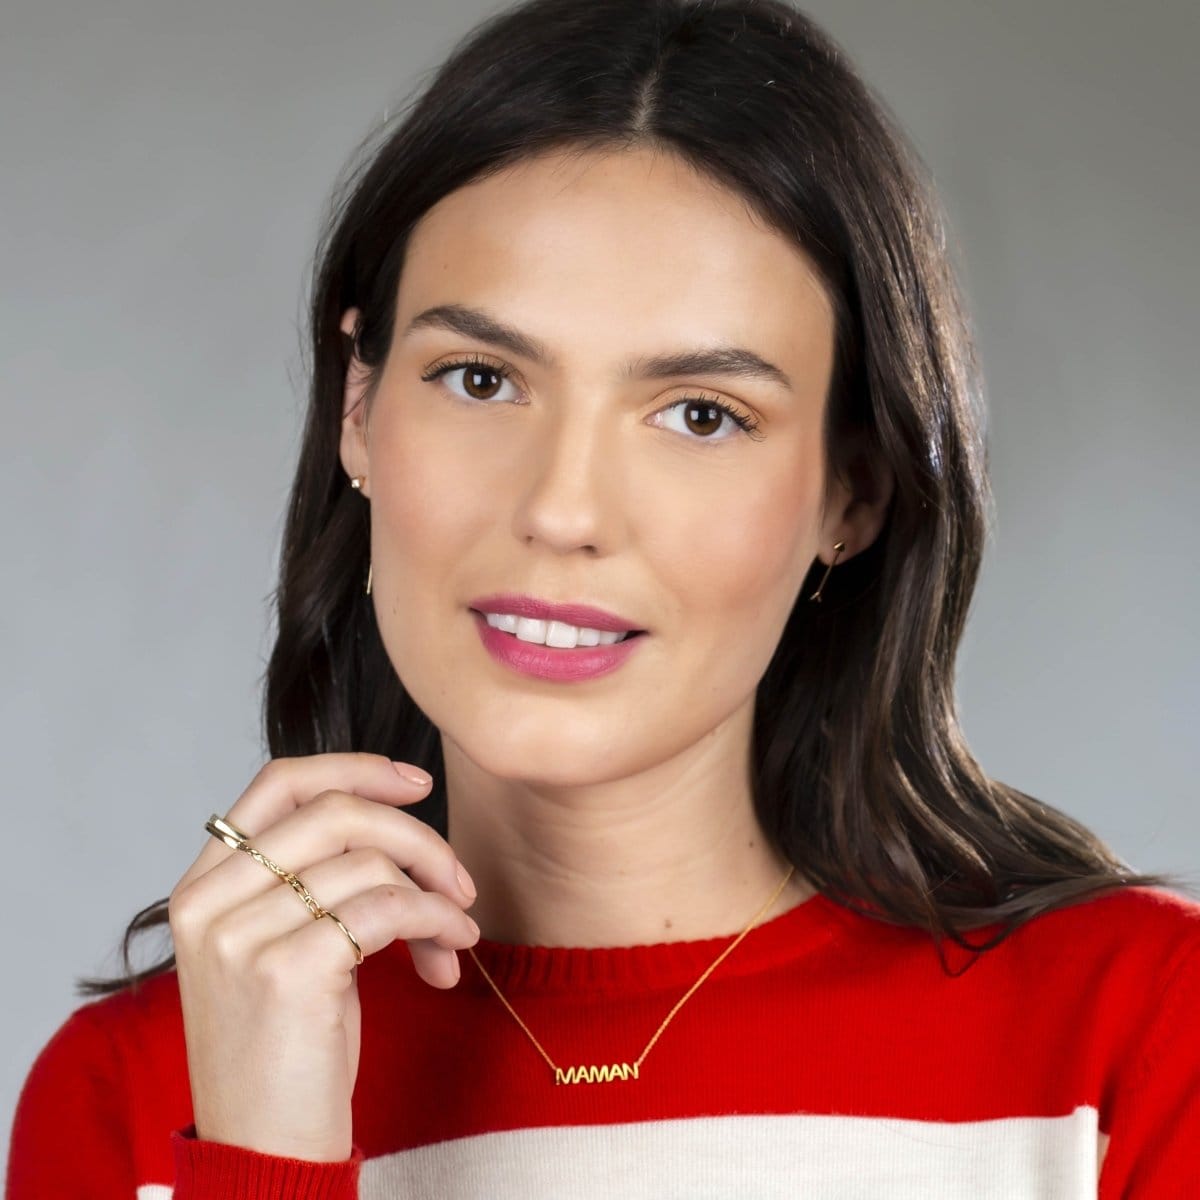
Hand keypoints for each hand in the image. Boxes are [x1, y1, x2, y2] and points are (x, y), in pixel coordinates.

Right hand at [167, 752, 478, 1161]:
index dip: (355, 768)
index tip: (415, 782)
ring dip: (435, 892)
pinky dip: (437, 922)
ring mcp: (242, 936)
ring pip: (371, 862)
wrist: (263, 1153)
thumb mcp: (279, 947)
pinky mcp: (288, 970)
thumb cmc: (286, 1050)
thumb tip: (396, 816)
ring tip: (454, 932)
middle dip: (418, 837)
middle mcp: (210, 902)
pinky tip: (451, 951)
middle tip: (458, 879)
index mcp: (202, 886)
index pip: (279, 782)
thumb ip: (310, 879)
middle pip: (337, 812)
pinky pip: (390, 909)